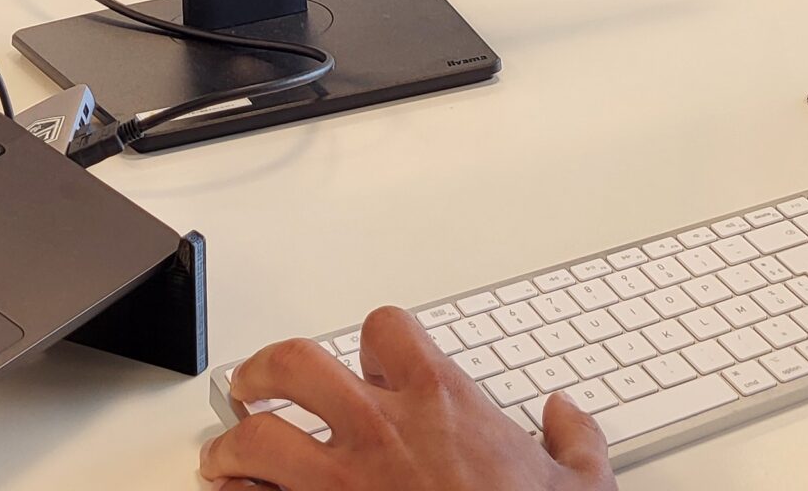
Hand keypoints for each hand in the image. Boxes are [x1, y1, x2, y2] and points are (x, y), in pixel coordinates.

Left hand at [200, 305, 616, 490]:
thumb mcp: (581, 484)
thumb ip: (573, 440)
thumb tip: (566, 415)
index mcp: (441, 403)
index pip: (386, 331)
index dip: (376, 343)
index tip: (371, 363)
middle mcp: (380, 431)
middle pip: (294, 366)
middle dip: (266, 372)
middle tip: (257, 385)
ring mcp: (339, 485)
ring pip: (254, 440)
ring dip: (232, 445)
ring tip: (226, 453)